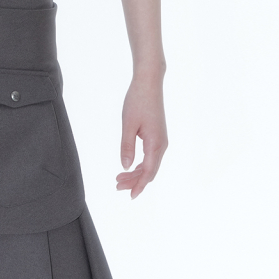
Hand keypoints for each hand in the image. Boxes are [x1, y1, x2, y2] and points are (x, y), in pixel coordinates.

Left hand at [116, 75, 167, 197]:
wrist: (149, 83)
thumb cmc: (137, 101)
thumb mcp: (128, 124)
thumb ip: (127, 146)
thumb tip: (125, 166)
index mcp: (155, 144)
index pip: (148, 172)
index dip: (139, 185)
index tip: (129, 195)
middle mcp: (161, 144)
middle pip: (149, 171)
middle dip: (134, 181)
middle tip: (117, 185)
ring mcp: (161, 140)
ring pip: (150, 164)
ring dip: (136, 173)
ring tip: (119, 178)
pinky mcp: (157, 136)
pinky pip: (150, 156)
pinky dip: (140, 164)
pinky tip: (129, 166)